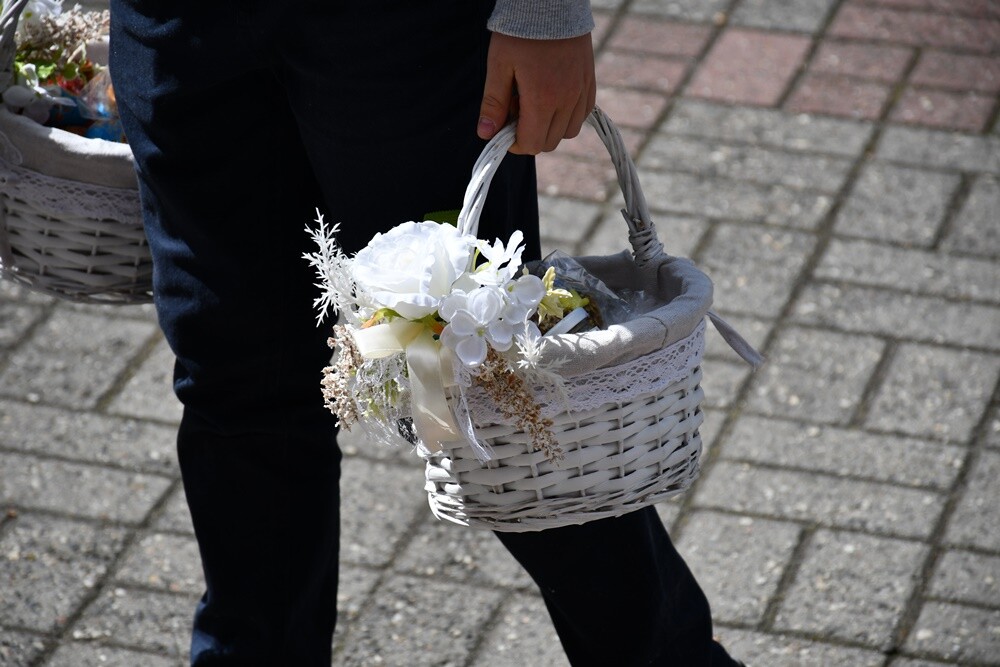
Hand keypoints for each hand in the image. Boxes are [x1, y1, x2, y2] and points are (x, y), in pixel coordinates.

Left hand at [477, 32, 595, 154]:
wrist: (551, 4)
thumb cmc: (520, 33)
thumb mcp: (499, 65)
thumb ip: (493, 103)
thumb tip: (486, 134)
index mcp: (542, 99)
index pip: (531, 143)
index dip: (514, 143)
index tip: (504, 129)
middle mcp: (567, 100)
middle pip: (549, 142)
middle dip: (530, 135)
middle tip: (517, 110)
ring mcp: (581, 93)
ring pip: (568, 132)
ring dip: (550, 128)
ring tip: (535, 104)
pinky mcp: (589, 83)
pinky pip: (582, 115)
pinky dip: (567, 117)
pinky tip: (553, 100)